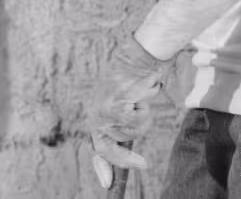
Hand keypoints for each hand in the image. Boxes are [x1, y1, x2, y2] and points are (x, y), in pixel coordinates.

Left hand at [90, 34, 172, 189]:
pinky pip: (137, 124)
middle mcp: (97, 113)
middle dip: (126, 159)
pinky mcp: (115, 108)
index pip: (97, 146)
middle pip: (110, 148)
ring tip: (141, 98)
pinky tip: (142, 95)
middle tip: (144, 164)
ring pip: (130, 134)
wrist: (139, 55)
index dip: (102, 166)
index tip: (107, 184)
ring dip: (141, 119)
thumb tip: (125, 146)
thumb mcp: (125, 99)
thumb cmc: (136, 74)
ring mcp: (104, 112)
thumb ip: (122, 119)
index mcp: (97, 112)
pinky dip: (144, 112)